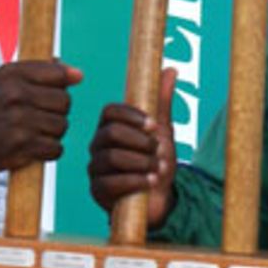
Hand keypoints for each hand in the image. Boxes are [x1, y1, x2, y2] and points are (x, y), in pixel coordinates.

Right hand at [0, 61, 82, 172]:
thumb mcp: (5, 76)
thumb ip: (40, 70)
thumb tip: (77, 75)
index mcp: (13, 76)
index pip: (58, 75)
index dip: (65, 82)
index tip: (62, 88)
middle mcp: (16, 97)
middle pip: (64, 102)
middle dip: (59, 109)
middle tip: (44, 113)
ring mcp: (18, 124)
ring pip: (62, 126)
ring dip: (55, 130)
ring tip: (38, 129)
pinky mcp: (19, 149)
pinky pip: (56, 148)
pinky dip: (51, 149)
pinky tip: (37, 145)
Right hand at [87, 67, 176, 229]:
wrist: (159, 198)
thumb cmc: (157, 161)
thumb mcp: (163, 131)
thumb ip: (162, 102)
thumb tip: (171, 69)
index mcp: (111, 126)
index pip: (111, 111)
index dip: (132, 116)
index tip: (155, 126)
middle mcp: (99, 144)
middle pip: (112, 133)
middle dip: (141, 142)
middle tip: (159, 151)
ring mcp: (96, 167)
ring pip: (113, 157)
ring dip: (142, 162)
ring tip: (159, 168)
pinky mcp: (98, 190)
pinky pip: (112, 182)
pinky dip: (136, 181)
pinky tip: (152, 182)